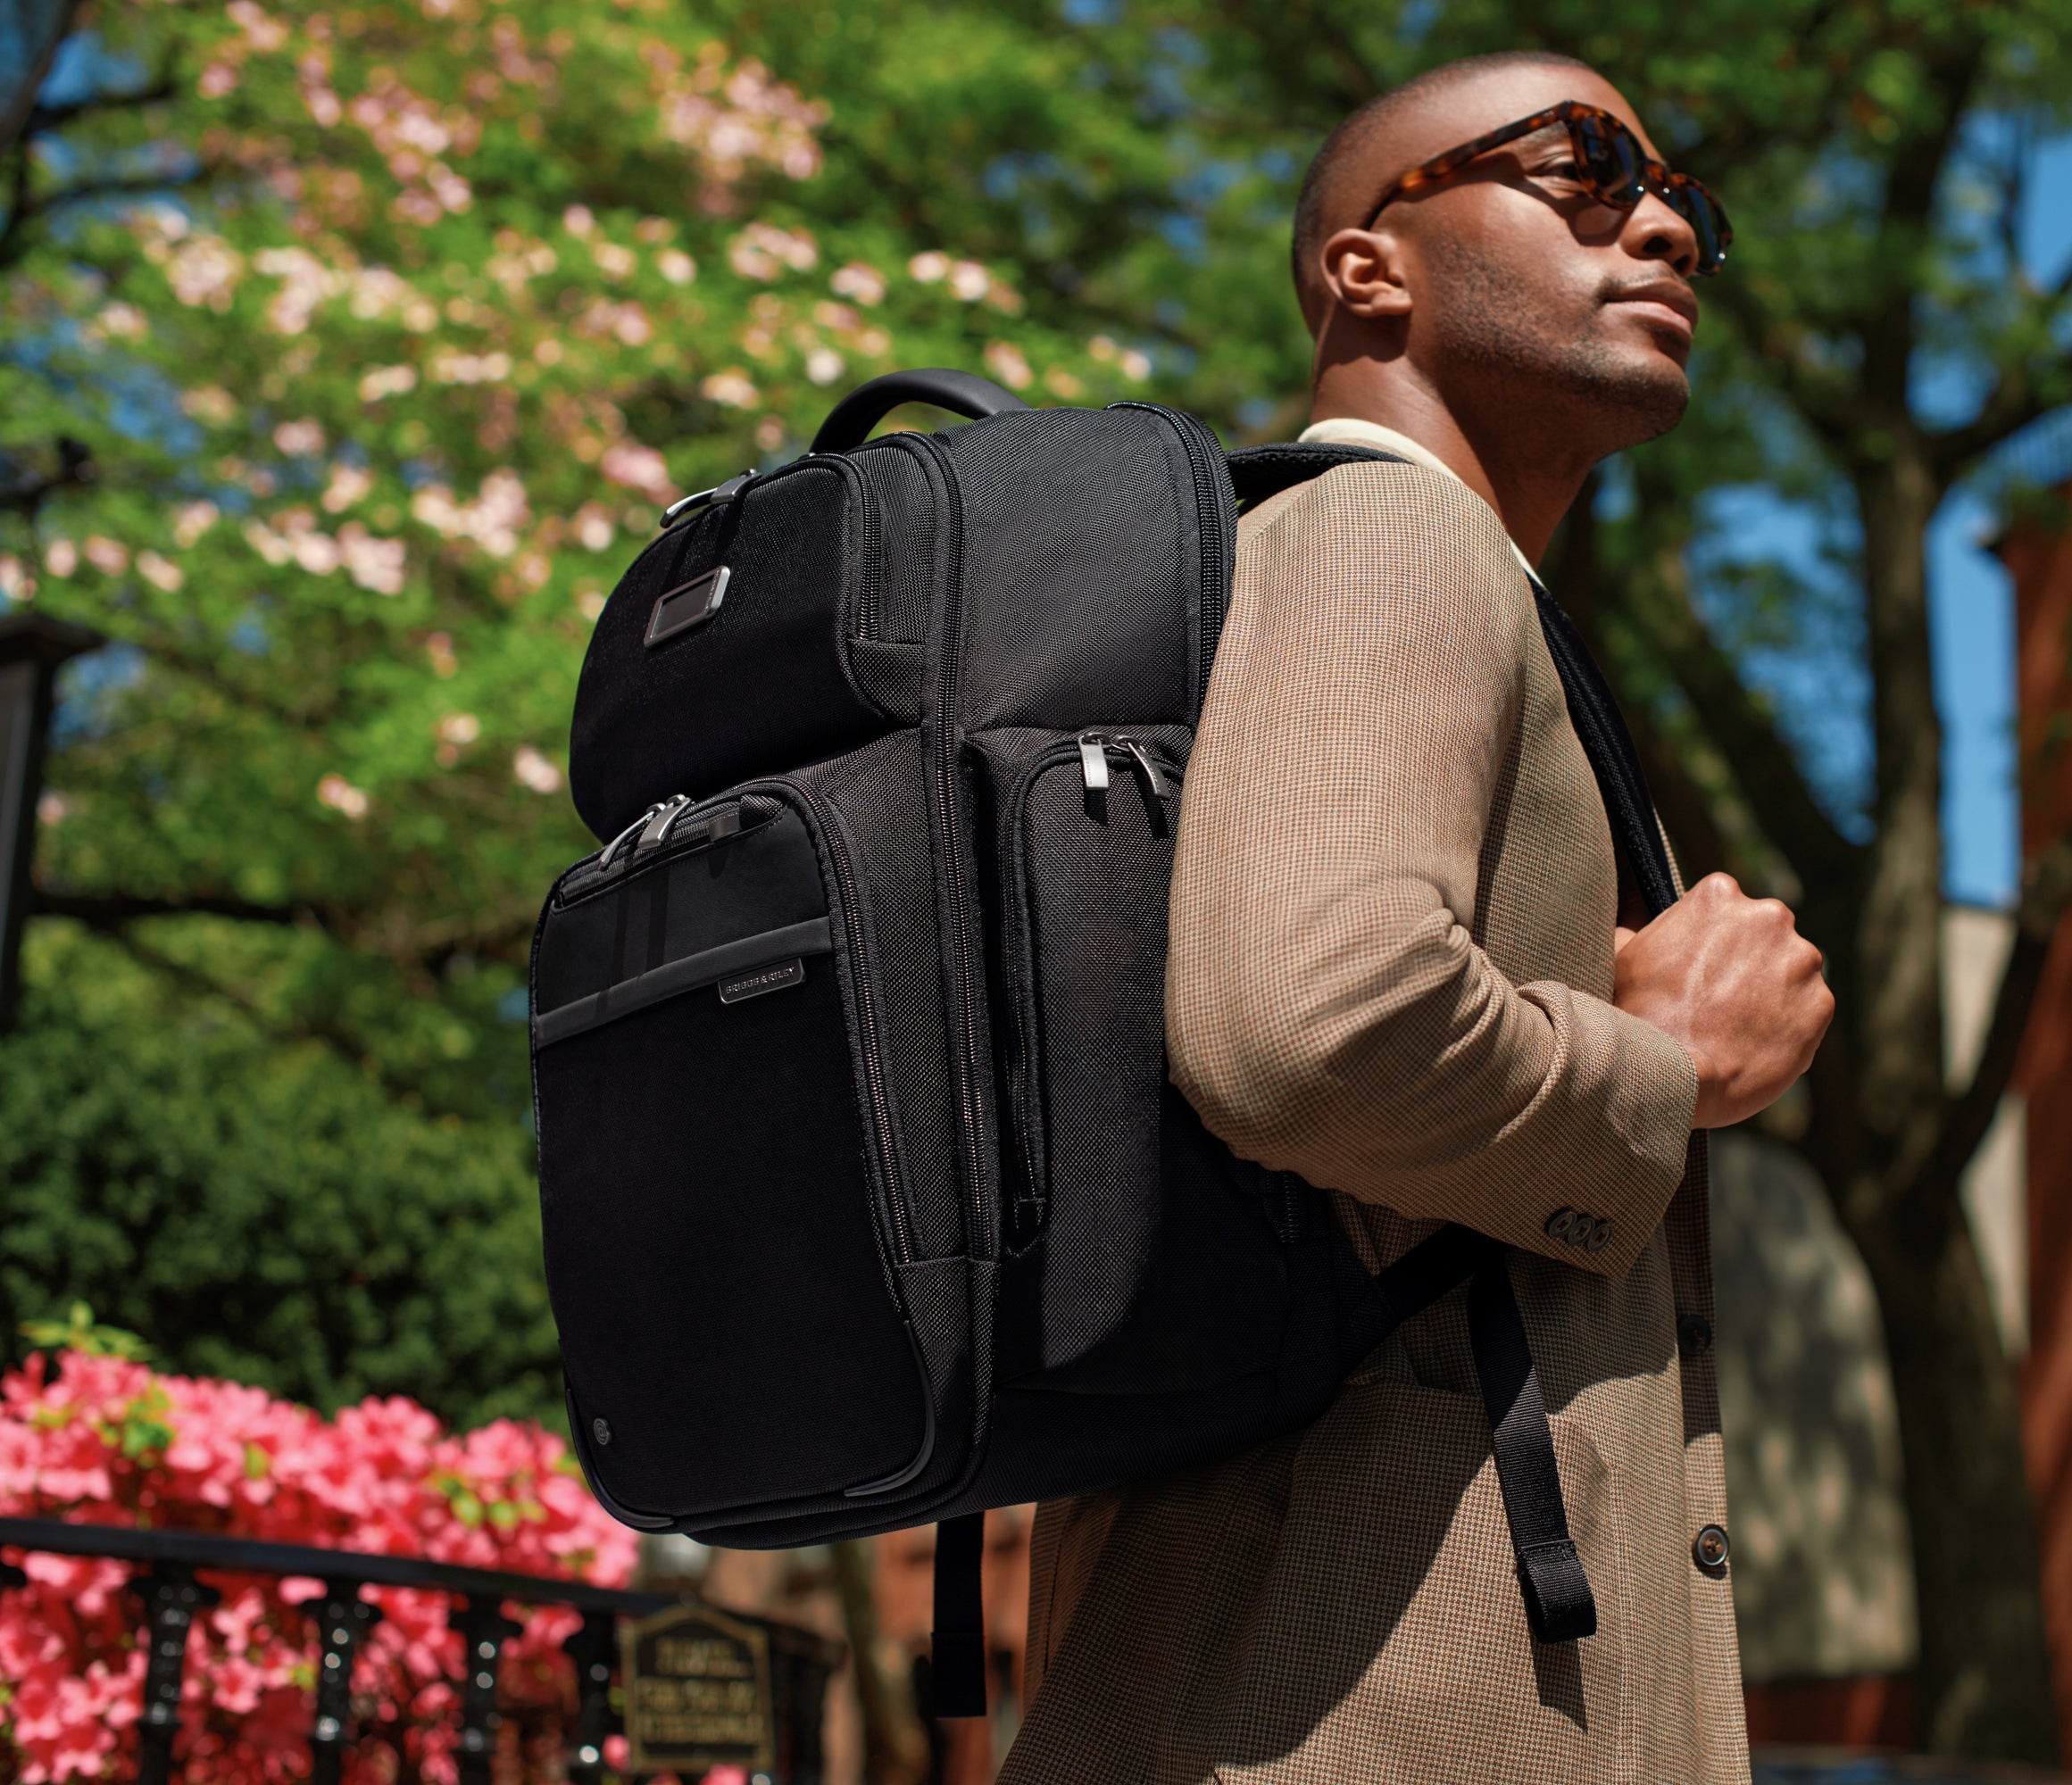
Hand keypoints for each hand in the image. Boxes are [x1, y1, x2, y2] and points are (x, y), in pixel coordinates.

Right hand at [1612, 873, 1833, 1129]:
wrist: (1671, 1078)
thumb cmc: (1637, 1014)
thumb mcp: (1623, 958)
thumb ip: (1638, 931)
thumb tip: (1632, 928)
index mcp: (1720, 894)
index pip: (1725, 908)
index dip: (1711, 941)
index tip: (1697, 968)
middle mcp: (1770, 916)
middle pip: (1765, 935)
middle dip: (1748, 962)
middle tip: (1717, 1000)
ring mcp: (1801, 961)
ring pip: (1791, 974)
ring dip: (1771, 995)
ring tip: (1735, 1029)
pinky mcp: (1821, 1004)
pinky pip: (1806, 1013)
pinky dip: (1787, 1028)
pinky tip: (1753, 1047)